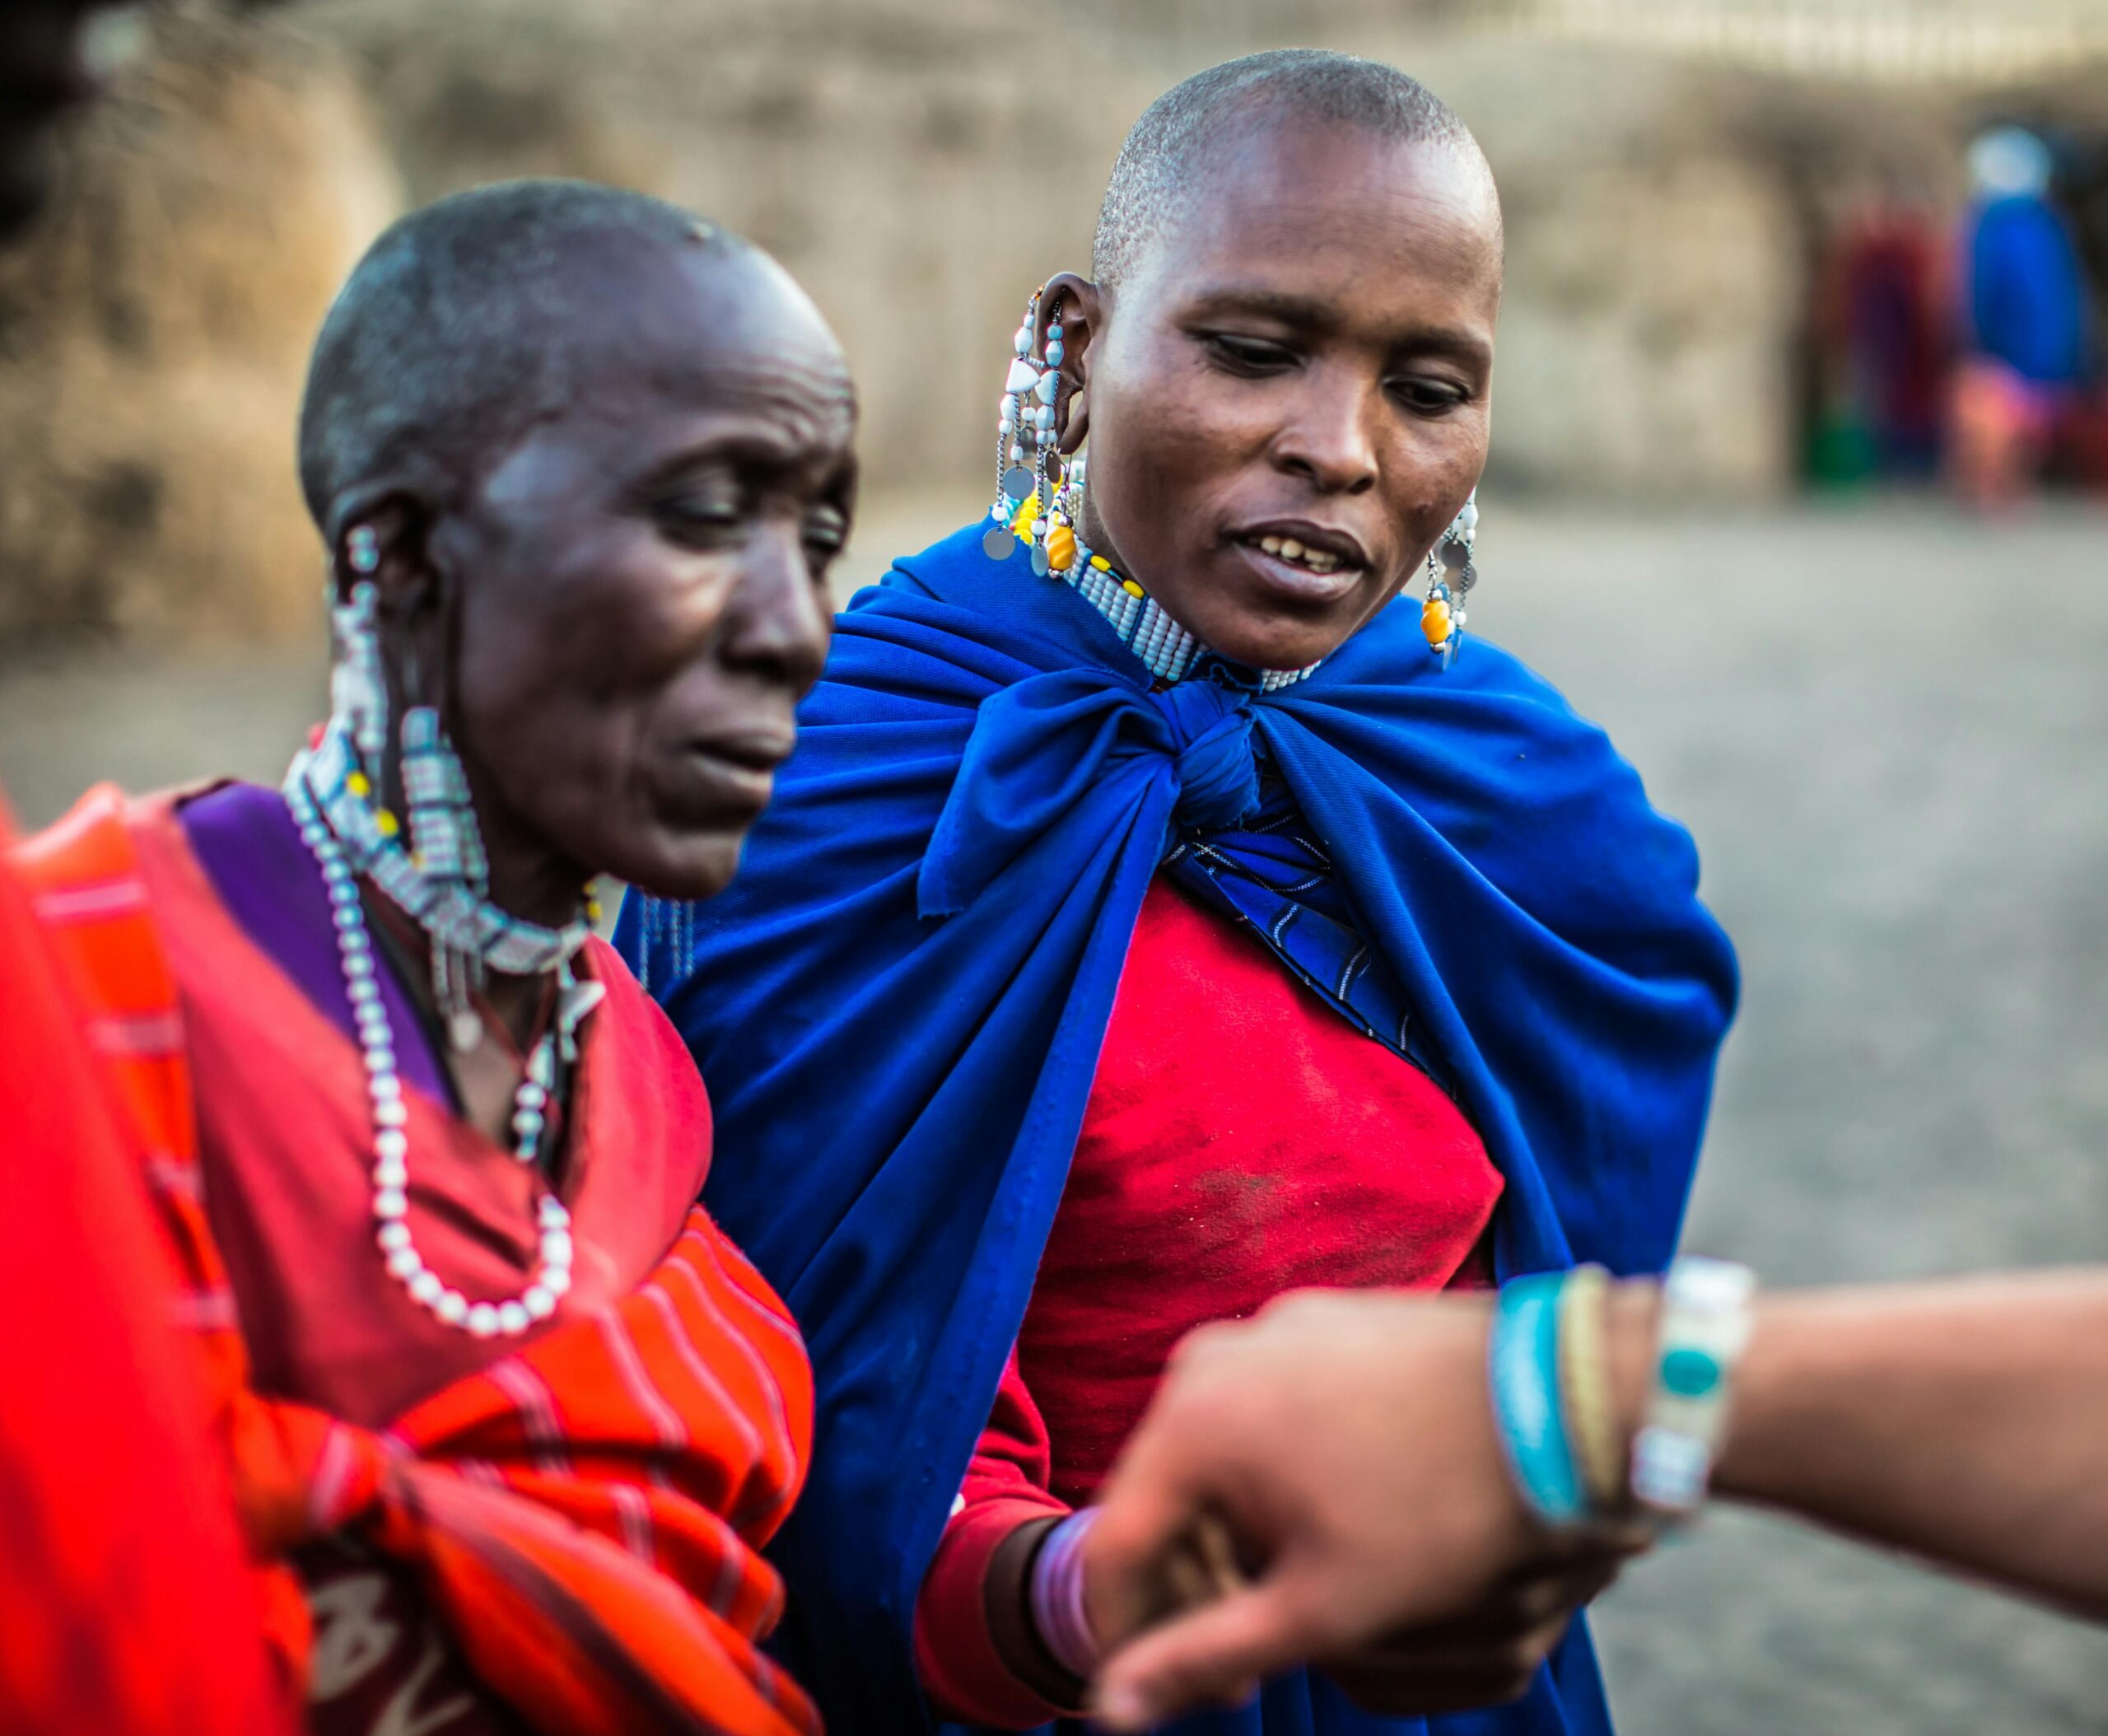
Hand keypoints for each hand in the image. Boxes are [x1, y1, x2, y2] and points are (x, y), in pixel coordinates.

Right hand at [1082, 1289, 1651, 1728]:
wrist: (1565, 1398)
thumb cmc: (1443, 1508)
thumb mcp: (1320, 1607)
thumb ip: (1204, 1656)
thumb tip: (1112, 1707)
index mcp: (1194, 1416)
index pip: (1114, 1546)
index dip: (1129, 1637)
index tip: (1162, 1696)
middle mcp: (1217, 1355)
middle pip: (1166, 1496)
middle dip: (1195, 1590)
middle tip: (1242, 1672)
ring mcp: (1277, 1329)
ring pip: (1222, 1455)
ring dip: (1239, 1537)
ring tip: (1296, 1603)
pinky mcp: (1330, 1322)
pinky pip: (1273, 1412)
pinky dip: (1282, 1479)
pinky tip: (1336, 1528)